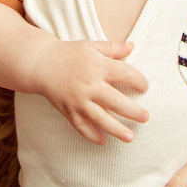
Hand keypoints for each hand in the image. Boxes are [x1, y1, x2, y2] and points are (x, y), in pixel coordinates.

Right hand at [33, 40, 148, 144]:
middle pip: (116, 102)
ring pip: (101, 119)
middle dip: (133, 111)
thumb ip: (113, 47)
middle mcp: (90, 85)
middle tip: (146, 117)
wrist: (41, 64)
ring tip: (130, 137)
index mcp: (98, 66)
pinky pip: (82, 127)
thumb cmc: (69, 53)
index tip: (144, 87)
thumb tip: (132, 46)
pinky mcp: (68, 111)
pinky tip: (104, 141)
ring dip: (117, 130)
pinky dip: (92, 136)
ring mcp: (79, 100)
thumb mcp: (91, 45)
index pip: (125, 74)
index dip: (138, 81)